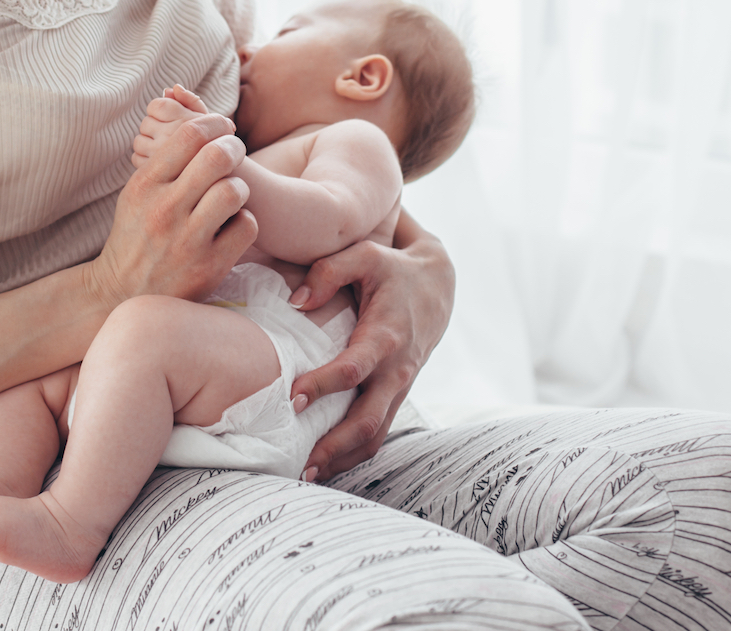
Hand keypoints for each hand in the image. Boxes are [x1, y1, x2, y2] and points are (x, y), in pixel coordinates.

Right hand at [90, 111, 257, 306]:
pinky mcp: (209, 266)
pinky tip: (232, 224)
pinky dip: (244, 221)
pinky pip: (246, 226)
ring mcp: (187, 240)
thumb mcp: (136, 193)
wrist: (119, 293)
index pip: (189, 135)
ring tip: (232, 194)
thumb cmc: (135, 235)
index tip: (223, 128)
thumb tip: (201, 126)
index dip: (215, 124)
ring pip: (233, 190)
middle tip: (235, 152)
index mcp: (145, 185)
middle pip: (217, 156)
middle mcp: (165, 209)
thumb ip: (164, 161)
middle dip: (234, 147)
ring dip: (240, 187)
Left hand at [131, 85, 213, 167]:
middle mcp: (174, 137)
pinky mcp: (155, 174)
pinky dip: (144, 160)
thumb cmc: (216, 145)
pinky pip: (137, 159)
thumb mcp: (210, 119)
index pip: (155, 105)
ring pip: (139, 142)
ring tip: (166, 150)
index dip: (159, 110)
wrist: (225, 179)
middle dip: (154, 127)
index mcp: (186, 120)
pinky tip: (161, 163)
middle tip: (169, 136)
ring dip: (147, 144)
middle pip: (145, 123)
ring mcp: (163, 156)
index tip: (170, 119)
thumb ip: (190, 100)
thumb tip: (171, 89)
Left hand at [287, 211, 454, 480]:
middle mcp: (397, 369)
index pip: (355, 369)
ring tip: (307, 475)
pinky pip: (379, 432)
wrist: (438, 285)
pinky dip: (354, 453)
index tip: (292, 398)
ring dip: (343, 458)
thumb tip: (295, 302)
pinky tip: (326, 465)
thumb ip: (328, 272)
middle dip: (334, 446)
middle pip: (369, 420)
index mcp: (387, 335)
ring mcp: (399, 387)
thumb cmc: (393, 269)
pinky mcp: (396, 395)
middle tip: (300, 464)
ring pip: (376, 435)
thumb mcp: (365, 256)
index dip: (324, 385)